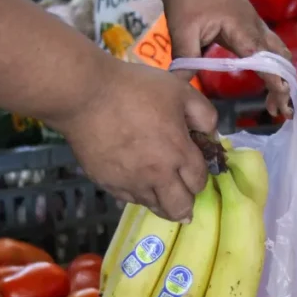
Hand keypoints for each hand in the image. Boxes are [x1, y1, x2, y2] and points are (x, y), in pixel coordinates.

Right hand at [54, 56, 217, 221]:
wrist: (86, 95)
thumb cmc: (135, 89)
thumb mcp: (179, 90)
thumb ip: (204, 113)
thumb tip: (210, 133)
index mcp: (178, 154)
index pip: (199, 181)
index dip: (201, 177)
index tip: (195, 170)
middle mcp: (157, 176)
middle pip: (180, 208)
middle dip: (187, 203)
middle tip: (184, 194)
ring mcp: (130, 183)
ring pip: (154, 207)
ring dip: (162, 201)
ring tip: (162, 192)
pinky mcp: (107, 183)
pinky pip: (129, 199)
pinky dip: (138, 194)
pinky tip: (136, 182)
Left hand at [160, 0, 293, 117]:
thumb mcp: (180, 28)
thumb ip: (184, 59)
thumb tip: (180, 88)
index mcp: (240, 25)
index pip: (263, 57)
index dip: (274, 78)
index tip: (281, 99)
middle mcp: (254, 24)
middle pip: (280, 57)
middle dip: (284, 85)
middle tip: (280, 112)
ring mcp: (256, 23)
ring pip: (280, 52)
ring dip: (282, 76)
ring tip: (276, 104)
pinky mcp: (252, 25)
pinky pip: (272, 47)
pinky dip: (275, 66)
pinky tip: (270, 84)